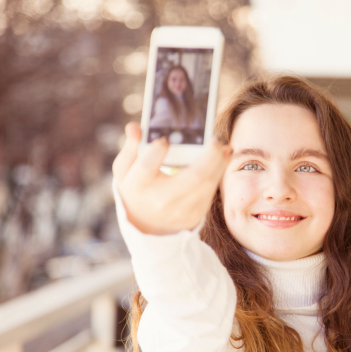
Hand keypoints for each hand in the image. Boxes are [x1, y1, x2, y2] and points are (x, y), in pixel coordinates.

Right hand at [112, 123, 231, 234]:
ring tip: (224, 149)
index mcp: (138, 185)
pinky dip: (217, 175)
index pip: (147, 167)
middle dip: (208, 157)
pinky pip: (209, 192)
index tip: (164, 140)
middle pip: (192, 177)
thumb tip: (134, 127)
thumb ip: (131, 147)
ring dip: (219, 165)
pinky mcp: (194, 216)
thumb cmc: (136, 188)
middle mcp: (160, 200)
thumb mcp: (125, 169)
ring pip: (206, 185)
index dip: (156, 152)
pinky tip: (222, 160)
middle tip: (216, 141)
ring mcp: (180, 210)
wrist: (146, 224)